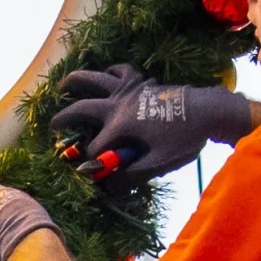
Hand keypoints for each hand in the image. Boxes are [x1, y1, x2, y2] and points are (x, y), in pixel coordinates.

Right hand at [48, 64, 255, 194]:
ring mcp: (130, 90)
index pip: (96, 148)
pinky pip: (121, 71)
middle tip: (51, 126)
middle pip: (84, 108)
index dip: (91, 164)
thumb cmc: (185, 138)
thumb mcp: (159, 163)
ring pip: (97, 79)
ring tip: (63, 85)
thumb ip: (132, 174)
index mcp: (122, 125)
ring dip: (77, 81)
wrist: (209, 111)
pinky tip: (106, 75)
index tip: (89, 175)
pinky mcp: (142, 83)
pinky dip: (111, 72)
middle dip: (65, 118)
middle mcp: (120, 104)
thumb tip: (110, 188)